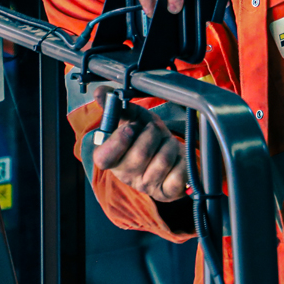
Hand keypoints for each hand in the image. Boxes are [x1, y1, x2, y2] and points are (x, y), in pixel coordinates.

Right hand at [91, 87, 187, 201]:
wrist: (168, 153)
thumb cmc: (146, 136)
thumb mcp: (132, 118)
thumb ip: (117, 106)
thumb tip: (100, 92)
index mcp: (110, 159)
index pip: (104, 158)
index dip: (118, 141)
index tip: (131, 128)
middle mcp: (125, 175)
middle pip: (140, 154)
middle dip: (152, 134)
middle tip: (154, 130)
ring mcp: (146, 186)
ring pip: (162, 161)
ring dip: (169, 144)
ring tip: (166, 143)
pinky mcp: (166, 192)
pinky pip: (179, 173)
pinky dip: (182, 159)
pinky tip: (177, 158)